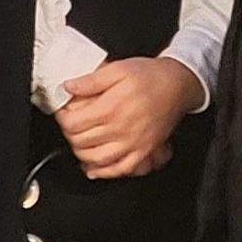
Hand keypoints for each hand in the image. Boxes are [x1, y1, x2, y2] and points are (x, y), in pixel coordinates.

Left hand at [58, 55, 199, 177]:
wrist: (179, 85)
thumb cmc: (151, 76)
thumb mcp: (118, 69)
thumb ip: (91, 80)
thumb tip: (68, 87)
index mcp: (112, 108)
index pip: (73, 123)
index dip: (62, 119)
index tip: (62, 113)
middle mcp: (121, 128)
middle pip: (81, 142)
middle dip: (69, 134)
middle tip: (70, 126)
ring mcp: (134, 143)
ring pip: (97, 159)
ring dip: (81, 154)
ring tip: (78, 144)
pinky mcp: (144, 150)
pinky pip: (121, 169)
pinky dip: (105, 172)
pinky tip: (94, 169)